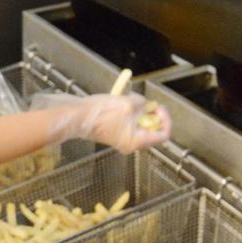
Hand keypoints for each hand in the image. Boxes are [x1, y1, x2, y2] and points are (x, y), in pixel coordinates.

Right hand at [31, 92, 171, 153]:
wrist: (76, 116)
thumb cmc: (100, 114)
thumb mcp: (128, 104)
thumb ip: (143, 104)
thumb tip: (148, 105)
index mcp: (136, 142)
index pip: (163, 135)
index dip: (165, 119)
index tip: (158, 107)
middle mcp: (130, 143)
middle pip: (151, 130)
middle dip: (151, 114)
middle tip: (146, 102)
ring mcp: (120, 138)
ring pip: (139, 125)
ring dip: (139, 111)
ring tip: (130, 99)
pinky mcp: (112, 131)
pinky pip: (128, 122)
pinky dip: (128, 112)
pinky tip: (121, 101)